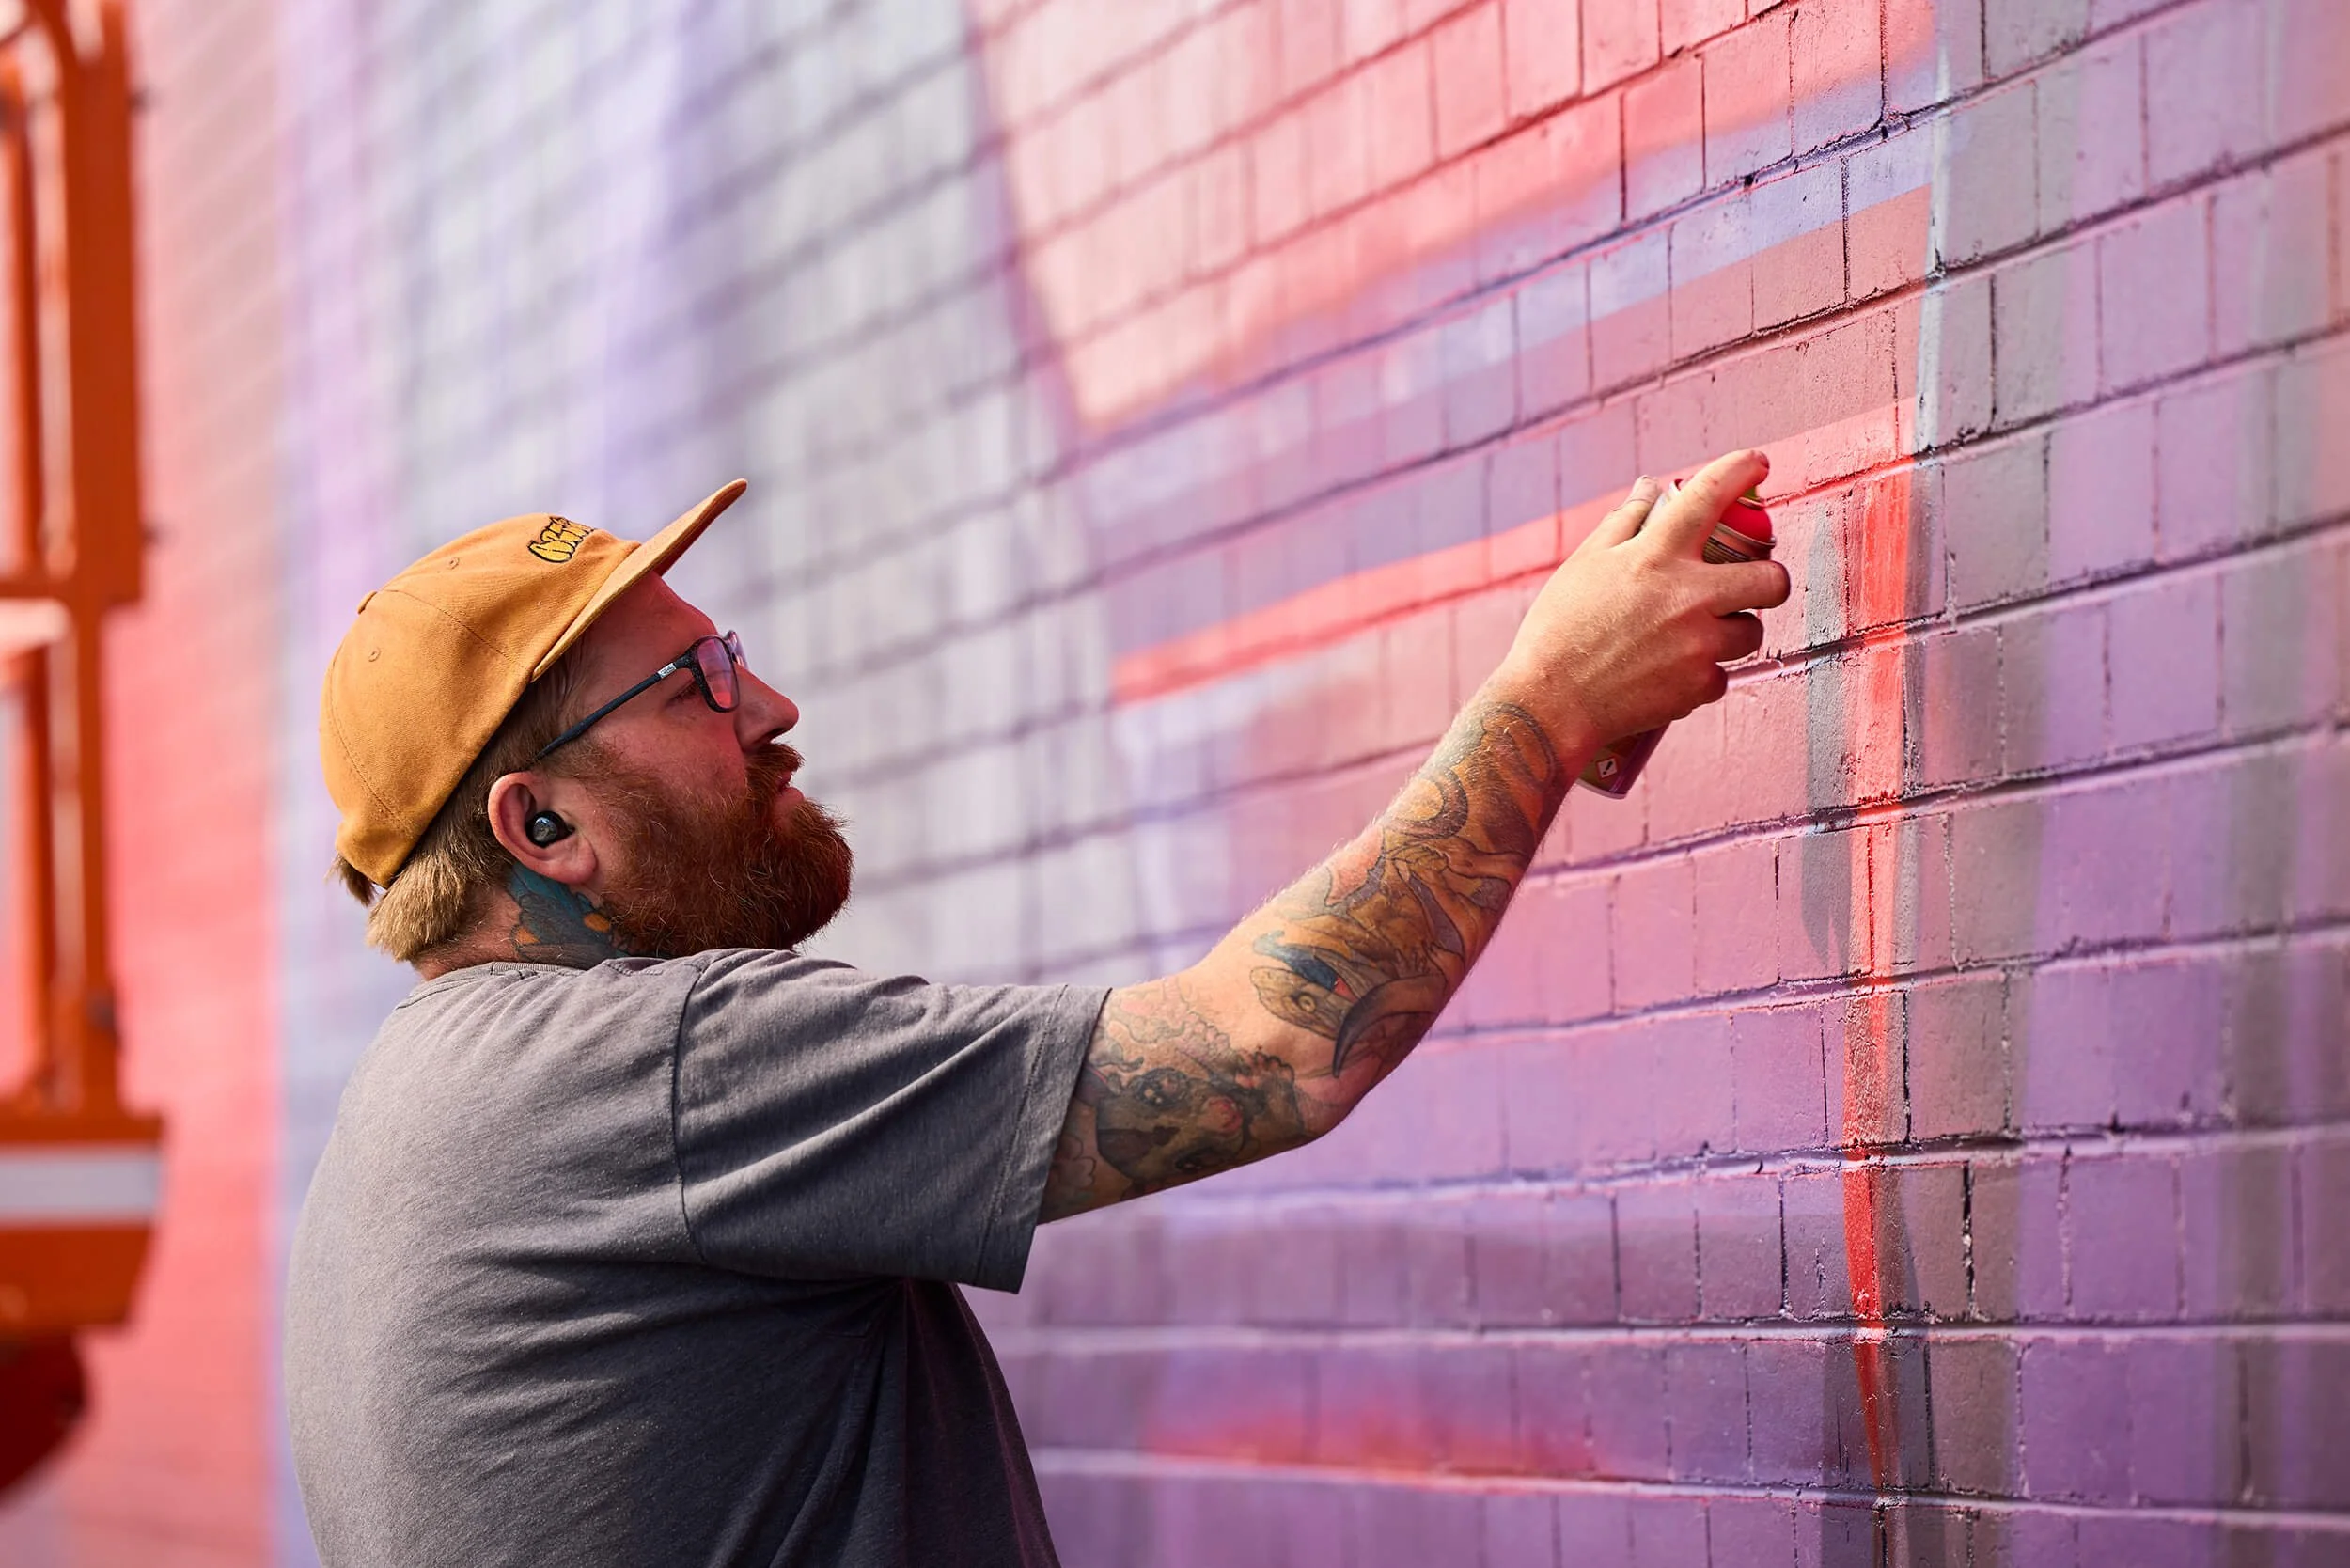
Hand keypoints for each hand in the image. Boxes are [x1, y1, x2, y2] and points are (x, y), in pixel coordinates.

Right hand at [1492, 449, 1791, 755]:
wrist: (1549, 705)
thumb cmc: (1557, 632)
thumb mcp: (1583, 565)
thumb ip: (1624, 522)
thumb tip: (1650, 488)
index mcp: (1655, 556)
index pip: (1711, 495)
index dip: (1741, 470)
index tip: (1756, 464)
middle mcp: (1688, 596)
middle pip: (1772, 578)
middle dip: (1770, 578)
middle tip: (1751, 584)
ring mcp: (1699, 644)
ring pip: (1751, 632)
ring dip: (1732, 631)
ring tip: (1695, 637)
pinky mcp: (1699, 686)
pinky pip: (1721, 676)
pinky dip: (1700, 676)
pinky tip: (1668, 675)